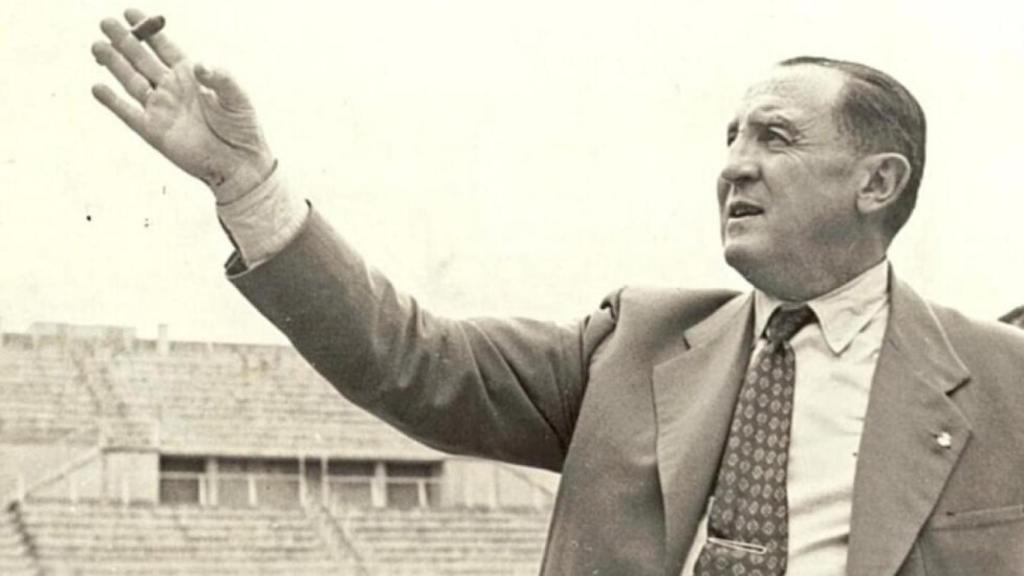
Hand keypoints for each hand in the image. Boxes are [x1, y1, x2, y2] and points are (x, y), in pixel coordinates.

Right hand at [91, 9, 273, 202]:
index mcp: (191, 75)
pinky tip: (97, 87)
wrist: (238, 163)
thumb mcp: (237, 98)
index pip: (164, 47)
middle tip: (106, 22)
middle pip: (142, 59)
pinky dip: (112, 101)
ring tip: (97, 46)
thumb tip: (198, 65)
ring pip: (131, 81)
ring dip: (114, 64)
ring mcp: (161, 108)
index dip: (147, 30)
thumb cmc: (242, 128)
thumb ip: (220, 78)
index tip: (130, 12)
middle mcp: (172, 88)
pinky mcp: (153, 131)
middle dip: (124, 40)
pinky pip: (128, 113)